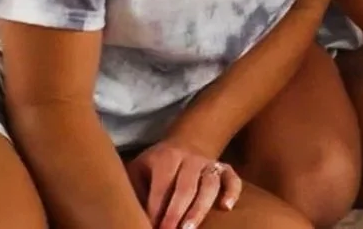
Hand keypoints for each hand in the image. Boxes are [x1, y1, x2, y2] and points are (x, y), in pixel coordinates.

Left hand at [126, 138, 240, 228]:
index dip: (156, 209)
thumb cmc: (156, 164)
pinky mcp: (224, 168)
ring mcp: (210, 164)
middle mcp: (191, 159)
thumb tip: (130, 216)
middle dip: (176, 213)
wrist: (186, 142)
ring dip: (200, 209)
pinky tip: (227, 207)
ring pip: (209, 185)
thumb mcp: (139, 169)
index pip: (161, 187)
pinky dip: (232, 191)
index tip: (150, 227)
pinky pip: (232, 178)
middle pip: (185, 187)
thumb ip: (135, 190)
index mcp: (166, 158)